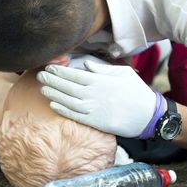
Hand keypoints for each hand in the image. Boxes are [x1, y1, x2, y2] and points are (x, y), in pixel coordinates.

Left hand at [36, 61, 155, 136]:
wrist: (146, 115)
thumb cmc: (136, 92)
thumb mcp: (122, 73)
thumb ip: (102, 68)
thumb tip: (85, 64)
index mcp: (99, 80)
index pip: (74, 74)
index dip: (59, 71)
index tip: (48, 67)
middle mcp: (93, 94)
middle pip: (67, 86)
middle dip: (51, 81)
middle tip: (39, 76)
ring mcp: (93, 109)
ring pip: (67, 100)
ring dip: (53, 95)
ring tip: (42, 89)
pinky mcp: (94, 122)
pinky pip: (74, 115)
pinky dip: (62, 110)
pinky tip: (52, 105)